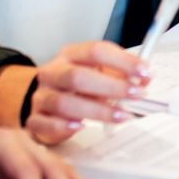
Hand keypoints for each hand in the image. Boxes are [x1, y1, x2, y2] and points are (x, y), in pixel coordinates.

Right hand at [25, 40, 148, 144]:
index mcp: (70, 55)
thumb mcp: (96, 72)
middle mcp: (52, 73)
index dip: (122, 61)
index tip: (144, 72)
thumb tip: (145, 78)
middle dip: (111, 86)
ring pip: (63, 103)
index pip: (96, 51)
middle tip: (136, 94)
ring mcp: (41, 96)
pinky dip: (63, 126)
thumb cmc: (74, 86)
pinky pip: (45, 124)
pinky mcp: (34, 119)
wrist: (38, 99)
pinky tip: (81, 127)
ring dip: (96, 111)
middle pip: (78, 76)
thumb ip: (119, 74)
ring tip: (121, 116)